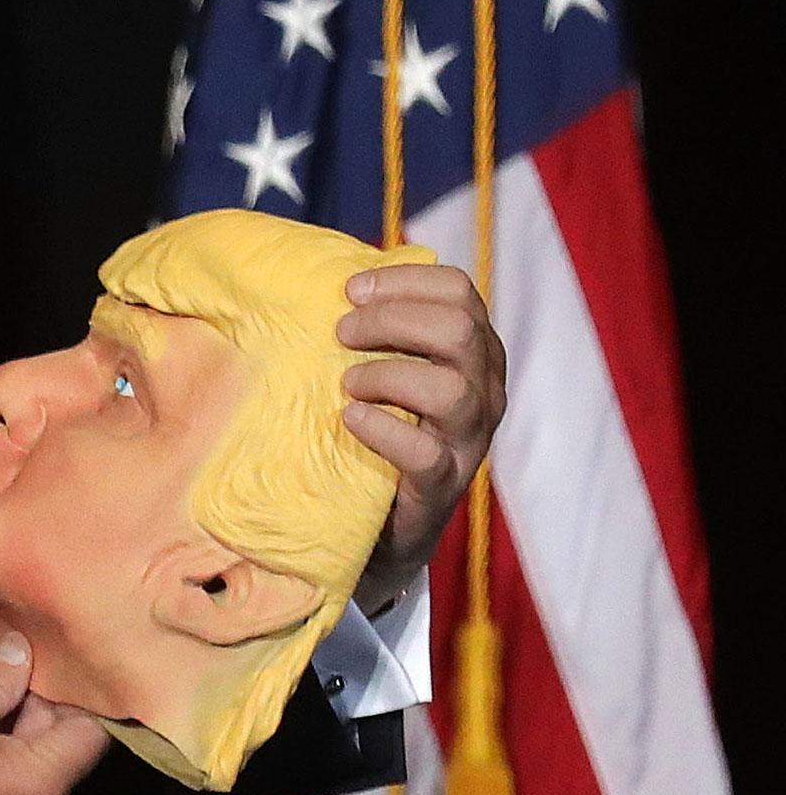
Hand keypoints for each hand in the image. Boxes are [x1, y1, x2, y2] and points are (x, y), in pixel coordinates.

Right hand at [0, 632, 109, 794]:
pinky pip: (19, 793)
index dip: (82, 692)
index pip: (94, 733)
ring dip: (22, 733)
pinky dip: (8, 762)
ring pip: (41, 772)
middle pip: (67, 752)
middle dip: (44, 708)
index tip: (59, 658)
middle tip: (13, 665)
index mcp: (41, 784)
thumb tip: (24, 651)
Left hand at [338, 262, 507, 611]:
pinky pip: (424, 453)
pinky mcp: (443, 485)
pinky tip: (351, 419)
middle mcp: (483, 389)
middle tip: (341, 333)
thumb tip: (312, 272)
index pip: (460, 291)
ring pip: (452, 388)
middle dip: (392, 319)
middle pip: (459, 329)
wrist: (383, 523)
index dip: (404, 280)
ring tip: (347, 383)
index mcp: (472, 350)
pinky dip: (382, 429)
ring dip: (388, 374)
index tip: (349, 290)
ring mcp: (469, 439)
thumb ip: (368, 323)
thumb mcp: (382, 364)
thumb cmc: (376, 424)